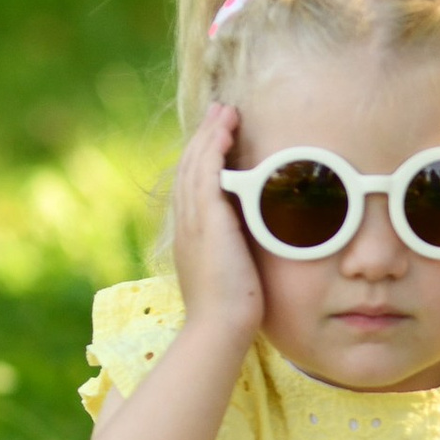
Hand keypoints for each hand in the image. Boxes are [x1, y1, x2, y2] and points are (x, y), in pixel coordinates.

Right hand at [169, 103, 266, 352]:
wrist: (220, 328)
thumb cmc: (232, 310)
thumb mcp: (233, 271)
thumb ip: (237, 250)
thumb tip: (252, 241)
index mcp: (192, 234)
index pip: (193, 185)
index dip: (203, 157)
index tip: (216, 137)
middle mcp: (187, 223)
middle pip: (190, 168)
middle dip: (204, 137)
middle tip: (219, 112)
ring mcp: (194, 221)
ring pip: (196, 165)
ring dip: (209, 135)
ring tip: (223, 112)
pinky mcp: (207, 221)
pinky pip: (206, 174)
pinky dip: (213, 149)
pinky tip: (224, 132)